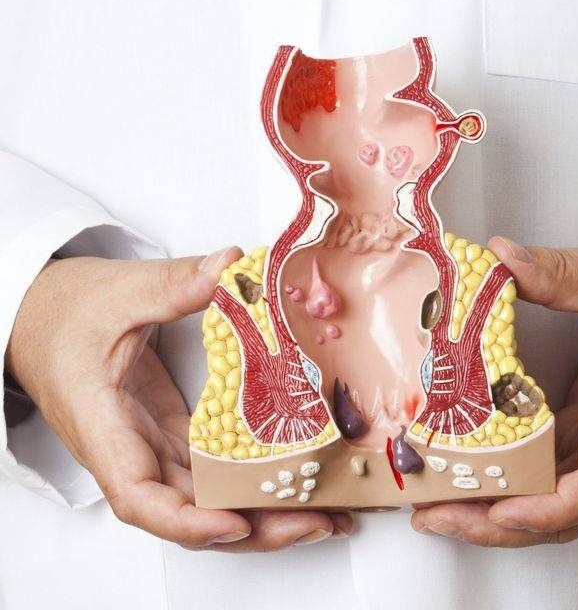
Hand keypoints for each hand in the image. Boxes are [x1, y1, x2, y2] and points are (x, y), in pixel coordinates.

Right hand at [7, 249, 352, 549]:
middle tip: (320, 518)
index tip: (237, 522)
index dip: (189, 521)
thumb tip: (232, 265)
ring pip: (206, 496)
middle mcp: (128, 449)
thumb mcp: (120, 290)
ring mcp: (150, 445)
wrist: (39, 313)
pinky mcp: (169, 432)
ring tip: (326, 505)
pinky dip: (253, 476)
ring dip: (263, 506)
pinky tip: (297, 472)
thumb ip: (176, 283)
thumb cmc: (65, 311)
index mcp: (103, 425)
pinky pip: (212, 469)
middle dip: (256, 524)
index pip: (140, 496)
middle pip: (190, 510)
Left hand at [412, 237, 577, 546]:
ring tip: (441, 498)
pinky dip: (512, 471)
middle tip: (438, 514)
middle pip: (566, 504)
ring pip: (556, 491)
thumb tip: (500, 258)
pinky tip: (470, 462)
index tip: (502, 509)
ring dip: (500, 502)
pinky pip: (551, 462)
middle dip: (501, 521)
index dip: (550, 505)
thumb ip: (558, 272)